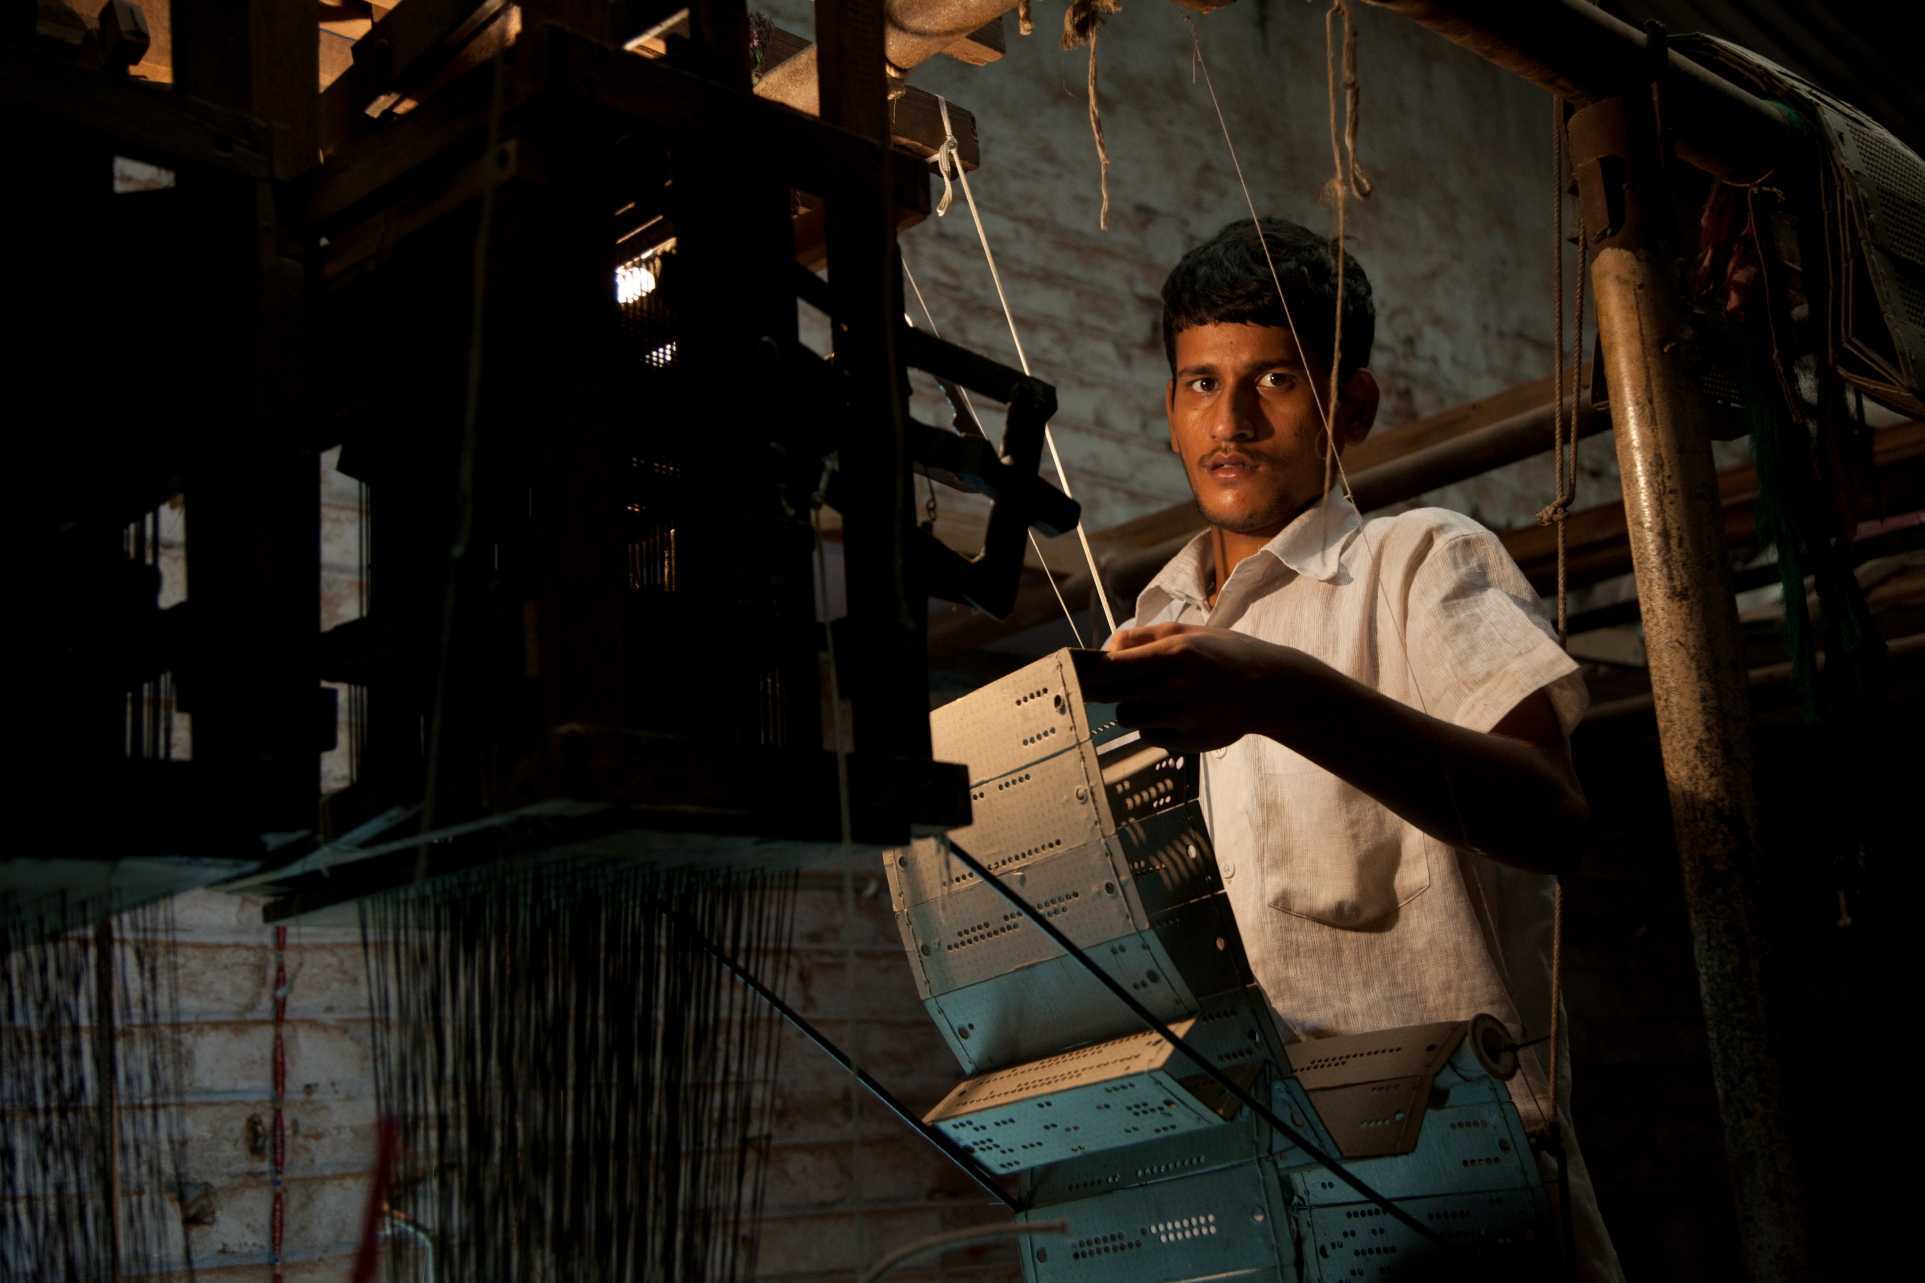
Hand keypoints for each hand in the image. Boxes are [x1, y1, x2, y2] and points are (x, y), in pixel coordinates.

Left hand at [1084, 621, 1298, 752]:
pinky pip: (1148, 736)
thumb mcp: (1188, 632)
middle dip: (1106, 689)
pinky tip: (1172, 714)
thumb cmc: (1224, 654)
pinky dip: (1151, 726)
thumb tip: (1106, 649)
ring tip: (1151, 697)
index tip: (1085, 670)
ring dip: (1130, 707)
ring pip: (1128, 718)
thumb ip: (1143, 637)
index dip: (1093, 670)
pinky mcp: (1189, 742)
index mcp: (1176, 653)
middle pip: (1115, 694)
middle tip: (1105, 685)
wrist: (1270, 690)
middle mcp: (1178, 687)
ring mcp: (1184, 718)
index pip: (1114, 666)